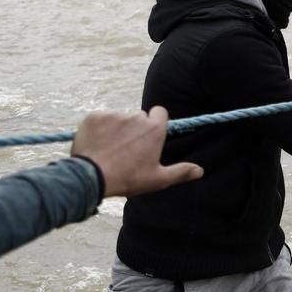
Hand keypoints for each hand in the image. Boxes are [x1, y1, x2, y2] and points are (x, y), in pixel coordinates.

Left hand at [71, 108, 202, 197]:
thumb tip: (200, 171)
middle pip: (138, 116)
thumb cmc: (127, 178)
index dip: (155, 122)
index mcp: (154, 129)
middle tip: (126, 147)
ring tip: (109, 148)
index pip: (160, 112)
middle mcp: (136, 117)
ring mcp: (114, 115)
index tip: (148, 135)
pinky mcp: (94, 116)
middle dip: (134, 127)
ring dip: (116, 128)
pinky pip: (100, 118)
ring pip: (118, 117)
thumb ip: (180, 172)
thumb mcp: (157, 179)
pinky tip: (96, 143)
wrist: (90, 176)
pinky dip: (98, 128)